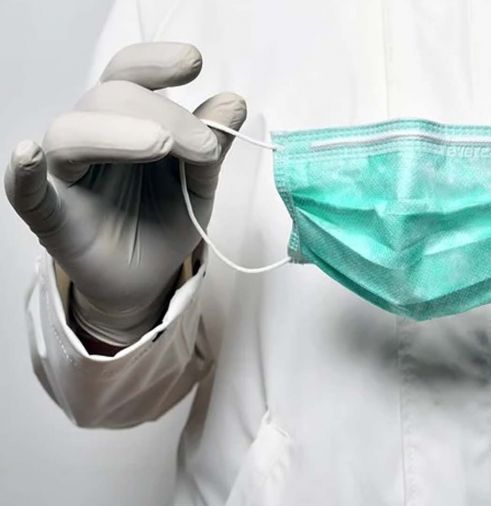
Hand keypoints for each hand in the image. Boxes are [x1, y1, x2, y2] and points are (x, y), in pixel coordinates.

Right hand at [5, 42, 245, 346]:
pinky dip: (23, 171)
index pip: (130, 73)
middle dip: (166, 116)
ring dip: (119, 133)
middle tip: (206, 148)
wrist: (146, 275)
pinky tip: (28, 153)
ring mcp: (66, 174)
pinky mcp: (52, 217)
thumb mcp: (200, 181)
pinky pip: (26, 192)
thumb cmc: (165, 216)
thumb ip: (213, 144)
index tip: (194, 63)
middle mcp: (90, 135)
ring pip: (71, 134)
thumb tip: (234, 102)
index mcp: (126, 118)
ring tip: (160, 145)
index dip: (157, 62)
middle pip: (110, 98)